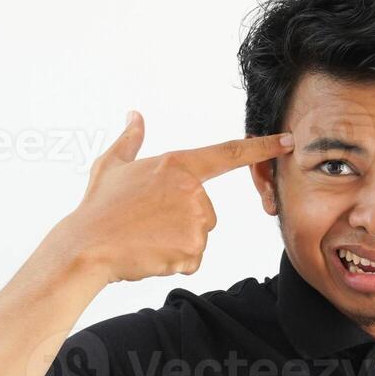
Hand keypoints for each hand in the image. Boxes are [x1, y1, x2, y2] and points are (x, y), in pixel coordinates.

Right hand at [47, 111, 292, 283]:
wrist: (87, 247)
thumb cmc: (99, 207)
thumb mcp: (112, 165)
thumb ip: (131, 140)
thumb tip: (134, 115)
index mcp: (178, 165)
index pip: (229, 153)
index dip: (261, 147)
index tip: (287, 140)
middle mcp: (193, 190)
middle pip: (206, 210)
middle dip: (182, 219)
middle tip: (147, 222)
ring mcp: (195, 221)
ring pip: (200, 234)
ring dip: (177, 240)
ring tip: (147, 237)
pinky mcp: (193, 250)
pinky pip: (193, 258)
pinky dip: (175, 260)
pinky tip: (151, 253)